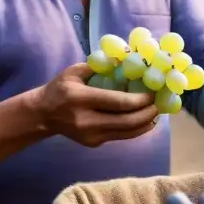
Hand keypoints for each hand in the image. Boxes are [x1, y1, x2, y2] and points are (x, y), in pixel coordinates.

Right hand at [30, 63, 157, 146]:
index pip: (118, 103)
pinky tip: (144, 119)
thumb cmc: (60, 88)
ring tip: (156, 111)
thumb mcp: (74, 71)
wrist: (43, 115)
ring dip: (146, 122)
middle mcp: (87, 120)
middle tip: (160, 103)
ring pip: (127, 133)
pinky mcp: (94, 143)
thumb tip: (126, 59)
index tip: (153, 93)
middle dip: (148, 113)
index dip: (140, 100)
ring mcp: (91, 135)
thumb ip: (99, 66)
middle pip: (127, 121)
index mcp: (81, 99)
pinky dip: (136, 128)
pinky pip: (121, 136)